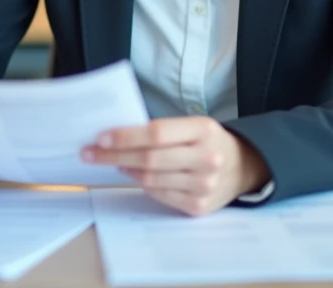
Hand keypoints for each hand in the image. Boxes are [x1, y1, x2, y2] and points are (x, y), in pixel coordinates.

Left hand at [81, 117, 269, 215]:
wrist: (242, 167)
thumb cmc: (208, 142)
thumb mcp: (193, 126)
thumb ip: (162, 130)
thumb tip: (117, 136)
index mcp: (204, 130)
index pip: (156, 133)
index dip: (126, 137)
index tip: (100, 138)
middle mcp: (207, 158)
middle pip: (150, 159)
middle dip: (114, 156)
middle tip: (90, 153)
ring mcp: (204, 185)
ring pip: (151, 179)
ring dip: (125, 171)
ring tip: (112, 162)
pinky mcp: (198, 206)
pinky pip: (159, 195)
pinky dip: (142, 184)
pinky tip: (133, 175)